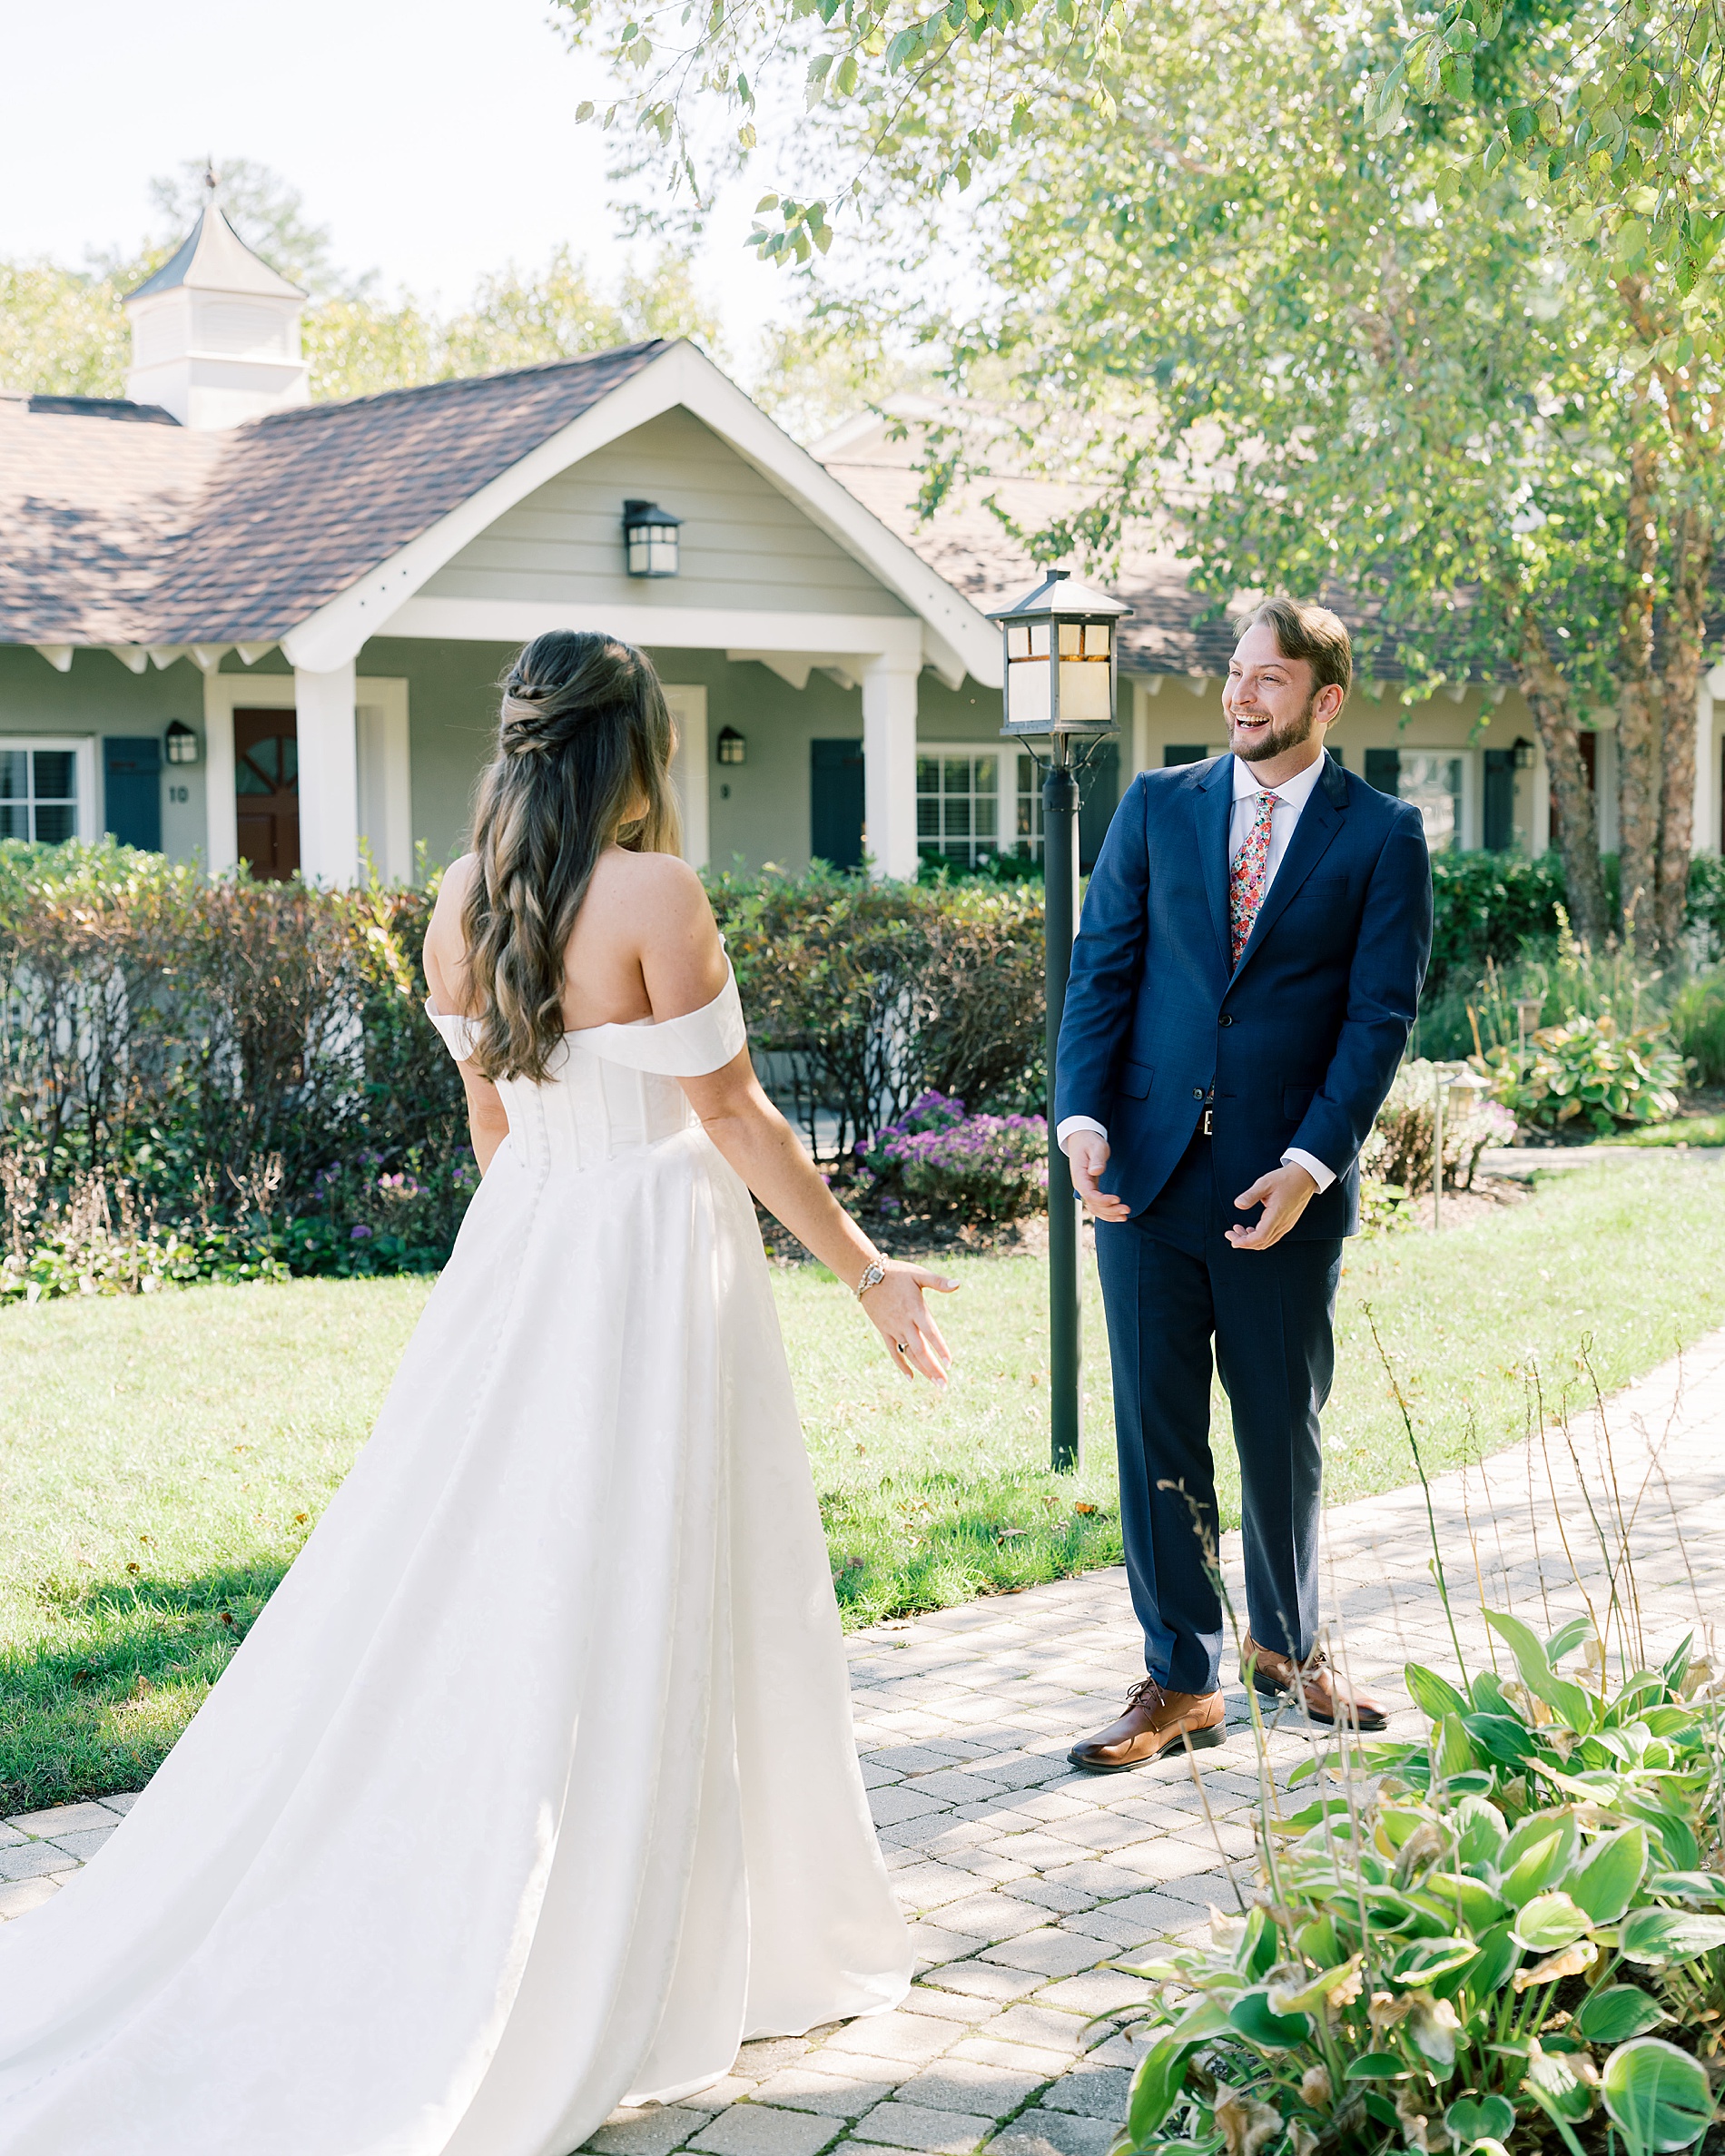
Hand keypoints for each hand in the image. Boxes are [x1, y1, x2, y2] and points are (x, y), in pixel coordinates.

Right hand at [862, 1264, 958, 1387]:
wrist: (866, 1274)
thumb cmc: (897, 1273)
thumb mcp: (918, 1275)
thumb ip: (939, 1282)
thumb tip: (959, 1284)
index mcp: (916, 1309)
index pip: (931, 1333)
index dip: (940, 1349)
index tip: (950, 1364)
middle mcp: (905, 1322)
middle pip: (920, 1350)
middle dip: (933, 1368)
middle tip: (944, 1385)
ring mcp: (893, 1328)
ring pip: (909, 1354)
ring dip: (922, 1370)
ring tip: (935, 1383)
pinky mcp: (884, 1331)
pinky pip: (893, 1352)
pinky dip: (901, 1365)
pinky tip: (911, 1378)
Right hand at [1067, 1132, 1128, 1222]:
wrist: (1082, 1139)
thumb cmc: (1090, 1141)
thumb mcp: (1096, 1146)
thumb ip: (1096, 1159)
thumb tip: (1096, 1171)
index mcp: (1080, 1176)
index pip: (1089, 1194)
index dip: (1103, 1200)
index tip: (1118, 1199)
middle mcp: (1081, 1185)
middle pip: (1093, 1205)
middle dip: (1110, 1210)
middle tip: (1127, 1210)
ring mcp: (1086, 1189)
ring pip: (1095, 1209)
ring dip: (1109, 1215)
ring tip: (1125, 1216)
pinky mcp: (1091, 1189)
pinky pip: (1097, 1205)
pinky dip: (1107, 1212)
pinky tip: (1118, 1215)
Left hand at [1226, 1162, 1317, 1250]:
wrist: (1304, 1177)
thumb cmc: (1286, 1179)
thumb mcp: (1265, 1183)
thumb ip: (1250, 1195)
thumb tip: (1238, 1204)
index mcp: (1277, 1215)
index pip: (1260, 1237)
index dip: (1245, 1242)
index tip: (1232, 1239)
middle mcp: (1283, 1224)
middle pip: (1262, 1243)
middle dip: (1244, 1242)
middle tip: (1230, 1234)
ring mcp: (1286, 1225)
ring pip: (1266, 1241)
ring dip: (1251, 1240)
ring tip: (1238, 1230)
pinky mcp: (1287, 1223)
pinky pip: (1271, 1236)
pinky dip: (1259, 1236)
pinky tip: (1250, 1229)